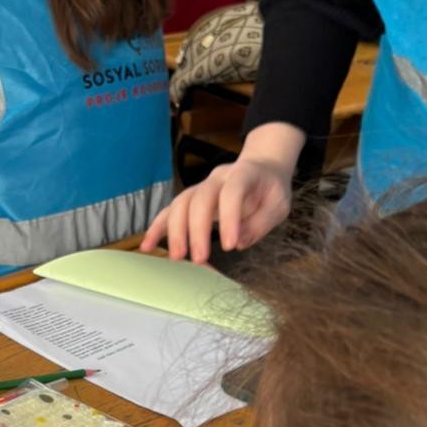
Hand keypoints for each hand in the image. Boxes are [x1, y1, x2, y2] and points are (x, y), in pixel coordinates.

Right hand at [141, 156, 292, 260]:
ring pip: (181, 203)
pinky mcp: (191, 199)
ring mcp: (200, 187)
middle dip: (196, 230)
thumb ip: (262, 222)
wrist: (262, 167)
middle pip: (200, 199)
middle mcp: (217, 178)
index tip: (230, 246)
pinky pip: (170, 210)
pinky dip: (157, 228)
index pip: (231, 193)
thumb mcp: (279, 204)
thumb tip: (239, 242)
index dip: (229, 218)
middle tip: (199, 258)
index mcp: (243, 174)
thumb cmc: (270, 188)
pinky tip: (148, 246)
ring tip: (176, 257)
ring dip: (175, 231)